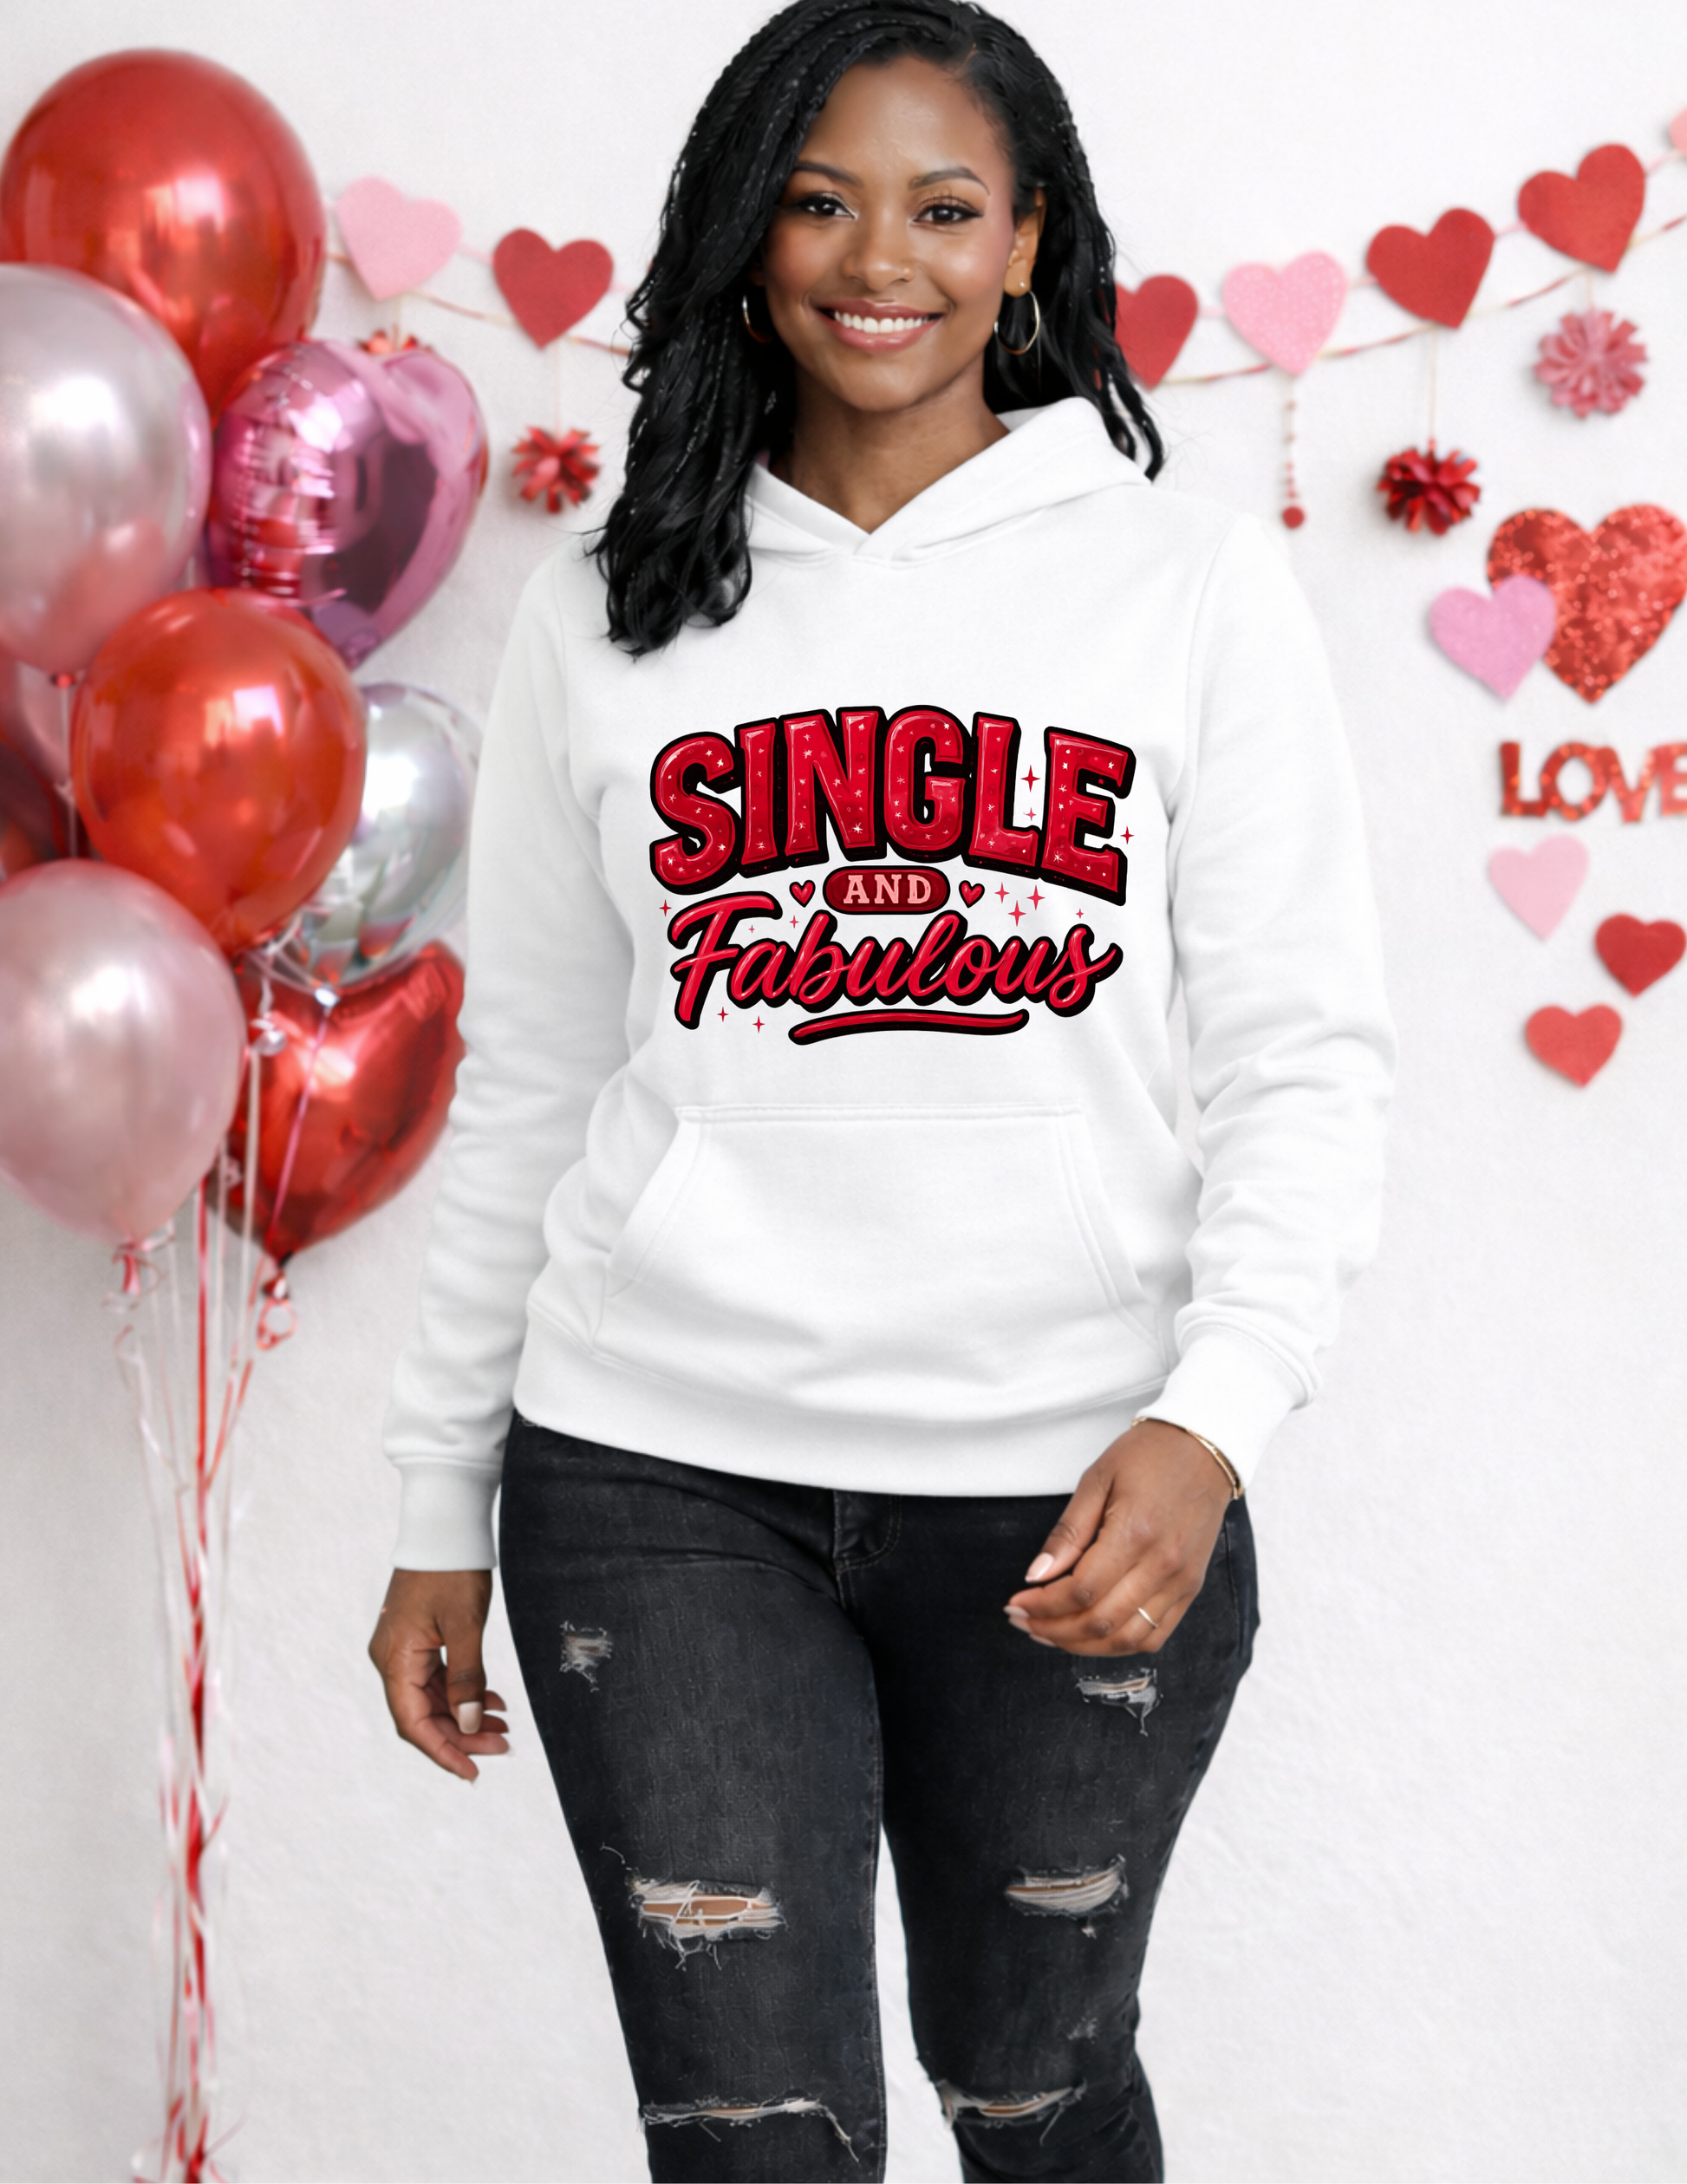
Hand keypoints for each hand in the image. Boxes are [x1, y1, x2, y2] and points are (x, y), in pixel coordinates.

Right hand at [368, 1568, 510, 1780]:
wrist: (444, 1528)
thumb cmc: (451, 1571)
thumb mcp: (464, 1627)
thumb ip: (467, 1678)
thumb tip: (468, 1724)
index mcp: (394, 1659)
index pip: (414, 1723)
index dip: (443, 1751)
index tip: (473, 1771)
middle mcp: (391, 1658)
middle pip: (423, 1714)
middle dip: (462, 1735)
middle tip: (502, 1745)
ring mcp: (402, 1649)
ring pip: (432, 1698)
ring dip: (465, 1714)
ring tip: (503, 1725)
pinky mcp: (416, 1639)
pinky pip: (436, 1678)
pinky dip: (463, 1691)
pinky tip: (492, 1699)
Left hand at [1004, 1420, 1232, 1655]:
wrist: (1203, 1447)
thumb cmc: (1148, 1456)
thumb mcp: (1097, 1480)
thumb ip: (1067, 1533)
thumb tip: (1036, 1575)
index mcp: (1134, 1534)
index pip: (1080, 1591)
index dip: (1043, 1605)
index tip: (1016, 1604)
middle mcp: (1161, 1565)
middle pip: (1100, 1622)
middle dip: (1053, 1629)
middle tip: (1024, 1622)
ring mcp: (1181, 1582)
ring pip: (1126, 1639)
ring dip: (1081, 1644)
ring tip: (1050, 1633)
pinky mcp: (1191, 1588)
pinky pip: (1154, 1636)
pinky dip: (1118, 1645)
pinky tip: (1091, 1635)